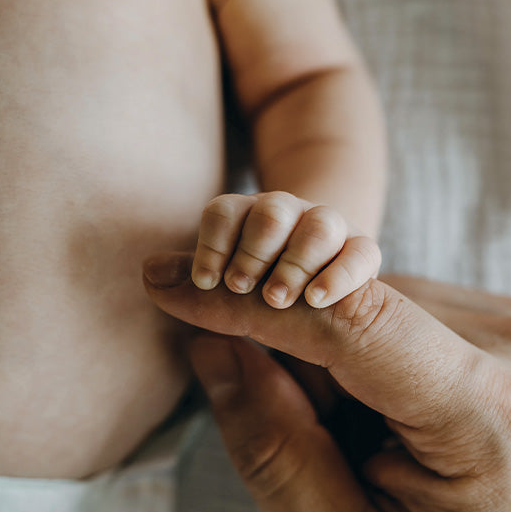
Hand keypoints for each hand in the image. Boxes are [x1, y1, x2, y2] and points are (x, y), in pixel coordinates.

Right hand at [143, 253, 510, 511]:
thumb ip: (274, 448)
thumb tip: (210, 343)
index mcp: (497, 416)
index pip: (348, 322)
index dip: (244, 300)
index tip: (164, 281)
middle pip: (359, 311)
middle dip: (302, 360)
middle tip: (326, 447)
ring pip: (378, 305)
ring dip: (342, 365)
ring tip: (374, 449)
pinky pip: (412, 313)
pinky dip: (378, 359)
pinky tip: (399, 423)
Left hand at [191, 191, 379, 308]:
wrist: (317, 287)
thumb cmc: (262, 285)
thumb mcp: (224, 286)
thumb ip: (191, 282)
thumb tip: (148, 271)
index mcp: (249, 216)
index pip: (225, 211)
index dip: (212, 244)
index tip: (208, 282)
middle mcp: (290, 214)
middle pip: (270, 213)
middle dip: (251, 252)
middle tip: (240, 288)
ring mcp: (330, 230)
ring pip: (320, 225)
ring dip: (294, 262)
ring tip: (275, 299)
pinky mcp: (362, 253)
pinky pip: (360, 253)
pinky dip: (339, 275)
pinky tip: (317, 300)